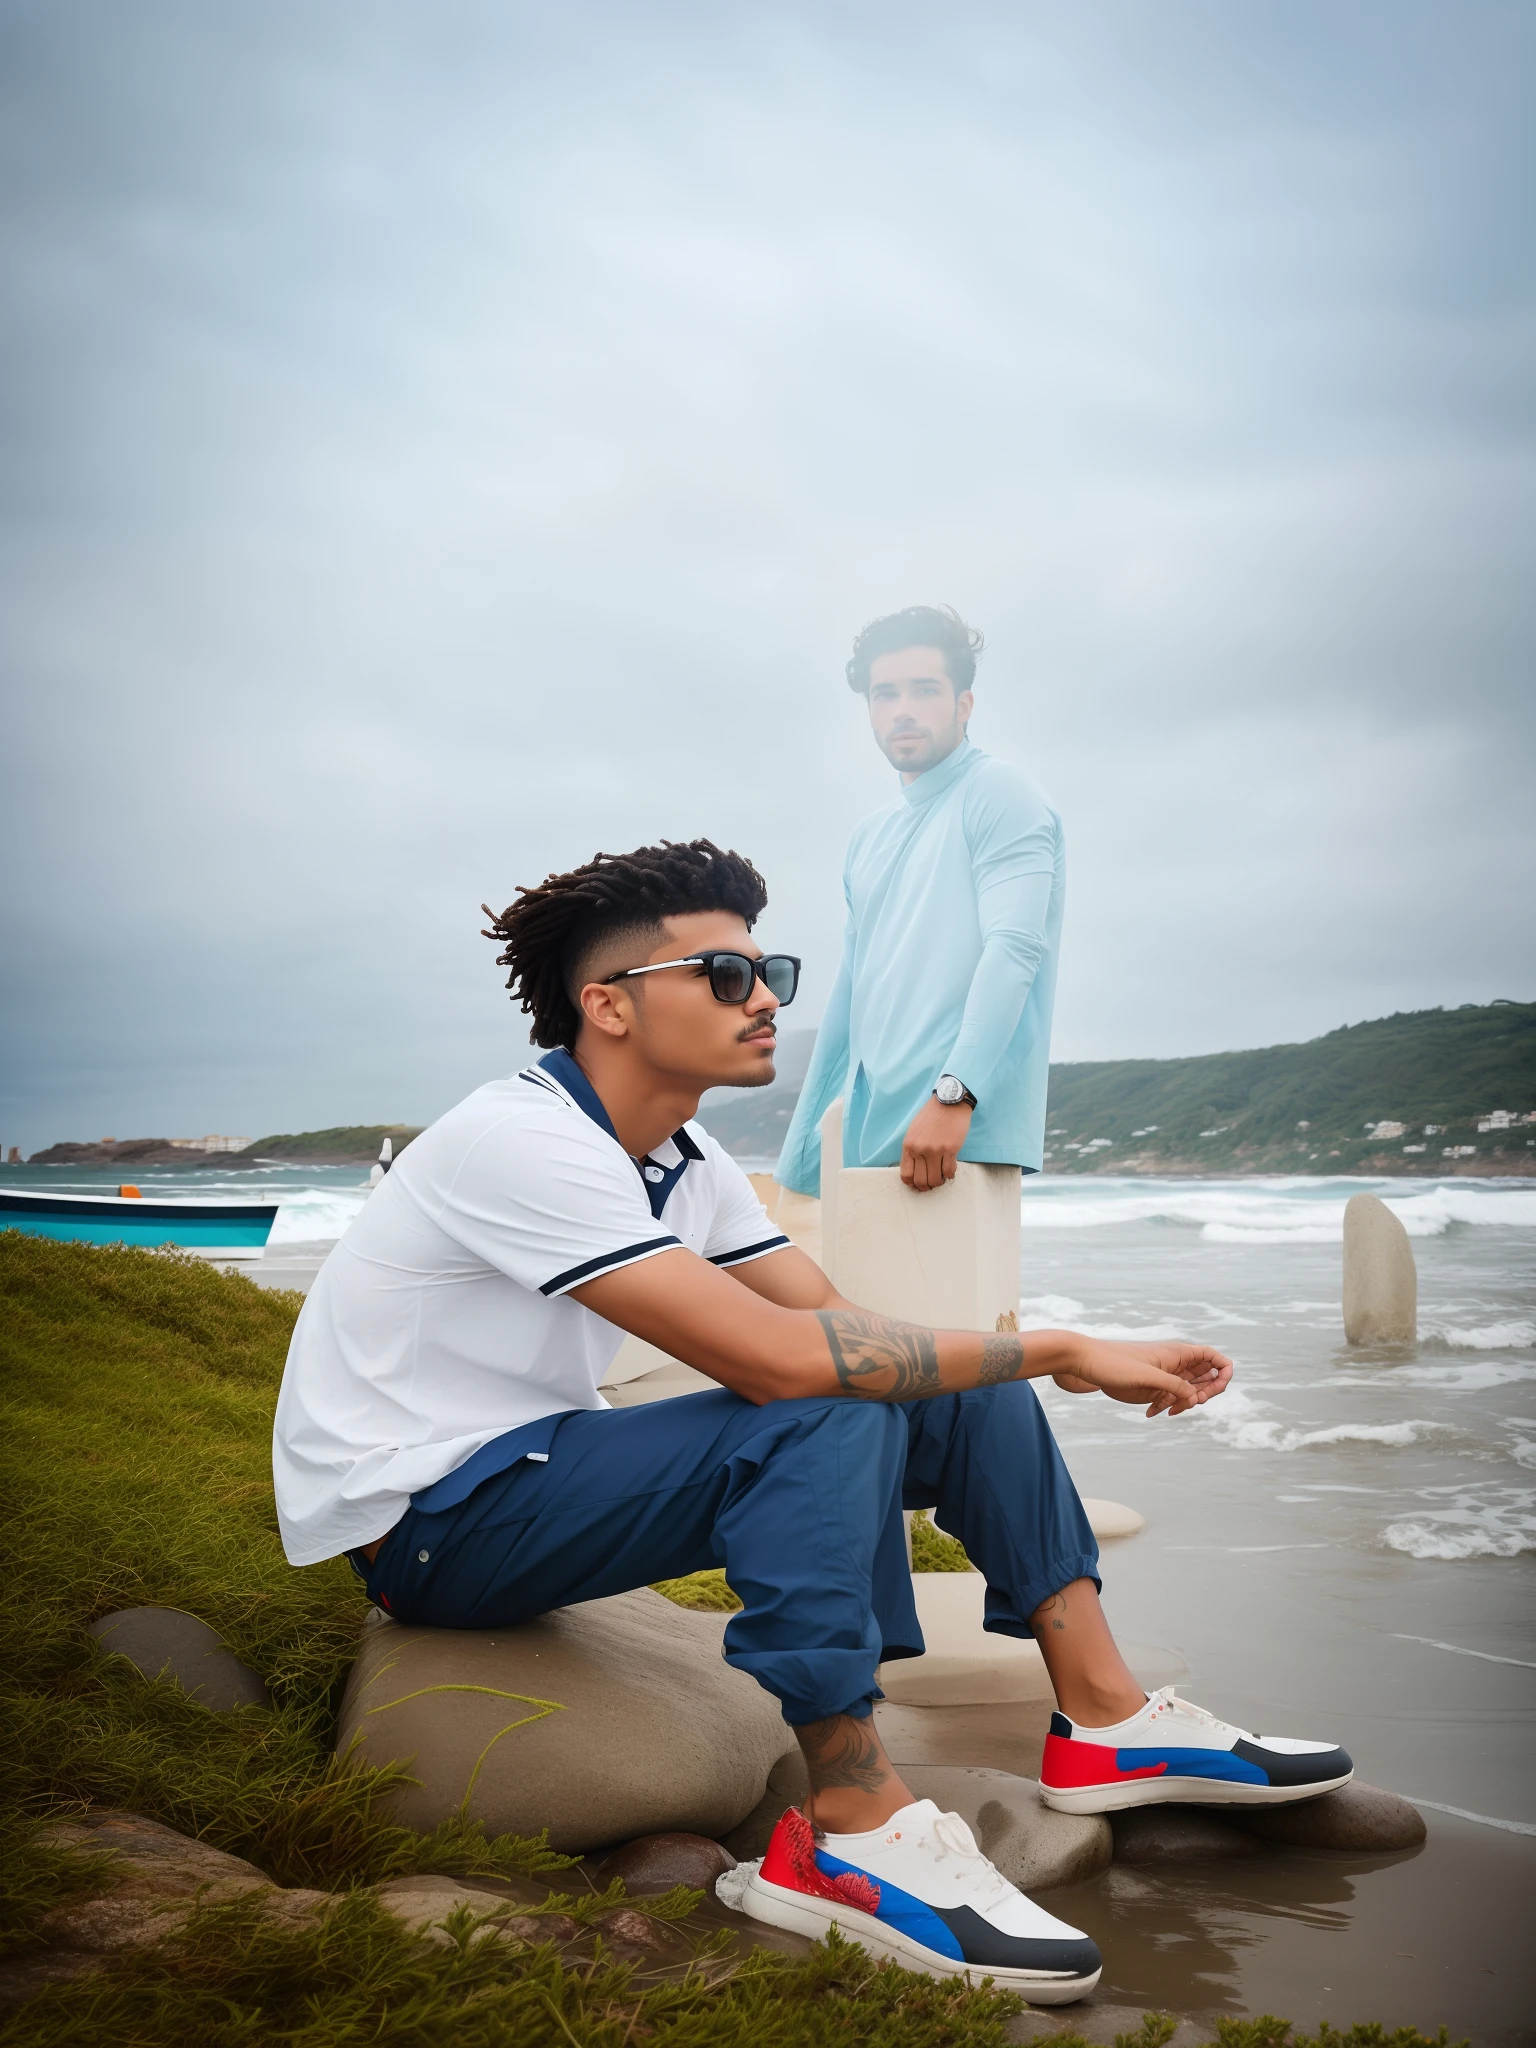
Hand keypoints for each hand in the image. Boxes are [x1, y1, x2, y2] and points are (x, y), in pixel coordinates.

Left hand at [900, 1098, 972, 1192]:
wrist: (949, 1102)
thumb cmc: (931, 1116)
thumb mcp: (913, 1132)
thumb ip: (912, 1150)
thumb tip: (914, 1171)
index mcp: (909, 1145)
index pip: (906, 1175)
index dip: (912, 1184)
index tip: (918, 1184)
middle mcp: (920, 1149)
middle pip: (921, 1181)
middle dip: (926, 1187)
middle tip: (931, 1184)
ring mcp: (936, 1150)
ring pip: (936, 1179)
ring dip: (939, 1182)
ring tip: (941, 1177)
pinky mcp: (951, 1149)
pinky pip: (950, 1171)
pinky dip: (950, 1175)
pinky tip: (949, 1171)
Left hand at [1051, 1335, 1233, 1416]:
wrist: (1078, 1361)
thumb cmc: (1110, 1363)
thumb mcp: (1147, 1377)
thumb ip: (1174, 1386)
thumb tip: (1197, 1398)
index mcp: (1176, 1352)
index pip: (1214, 1356)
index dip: (1222, 1372)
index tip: (1214, 1390)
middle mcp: (1171, 1361)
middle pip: (1203, 1376)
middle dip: (1202, 1394)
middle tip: (1188, 1405)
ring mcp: (1159, 1373)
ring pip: (1185, 1389)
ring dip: (1181, 1403)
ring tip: (1164, 1411)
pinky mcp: (1146, 1384)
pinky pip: (1166, 1396)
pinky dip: (1165, 1406)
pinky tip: (1151, 1414)